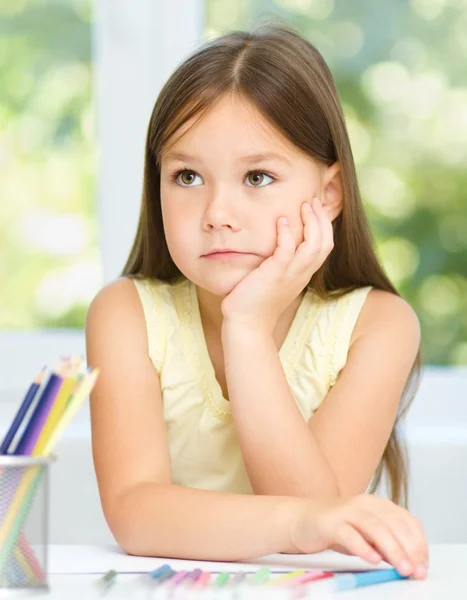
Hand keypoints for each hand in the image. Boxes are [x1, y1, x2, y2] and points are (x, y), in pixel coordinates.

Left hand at [221, 198, 333, 333]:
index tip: (315, 209)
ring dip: (310, 222)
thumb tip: (276, 247)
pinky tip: (281, 222)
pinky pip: (287, 251)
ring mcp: (289, 275)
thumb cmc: (256, 302)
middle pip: (325, 243)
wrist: (247, 324)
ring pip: (313, 245)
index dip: (324, 226)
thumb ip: (281, 264)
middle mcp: (301, 274)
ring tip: (303, 206)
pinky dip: (287, 234)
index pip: (325, 247)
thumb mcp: (275, 281)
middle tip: (312, 201)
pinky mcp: (274, 275)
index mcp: (303, 275)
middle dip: (321, 219)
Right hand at [289, 495, 428, 579]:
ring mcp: (347, 510)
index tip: (423, 566)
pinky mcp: (330, 522)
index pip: (408, 521)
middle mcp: (365, 503)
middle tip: (415, 571)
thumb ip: (387, 545)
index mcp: (379, 505)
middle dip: (409, 549)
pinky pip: (349, 534)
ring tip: (401, 568)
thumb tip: (411, 564)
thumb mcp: (367, 536)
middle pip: (394, 524)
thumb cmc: (338, 529)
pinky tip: (373, 559)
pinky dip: (363, 547)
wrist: (302, 520)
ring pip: (375, 527)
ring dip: (392, 549)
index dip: (419, 544)